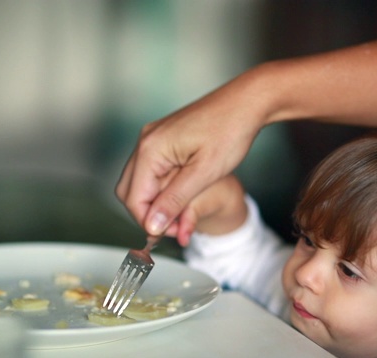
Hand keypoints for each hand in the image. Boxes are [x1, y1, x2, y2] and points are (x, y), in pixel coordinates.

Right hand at [115, 71, 264, 242]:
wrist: (246, 103)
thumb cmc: (230, 132)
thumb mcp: (204, 174)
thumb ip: (175, 201)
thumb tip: (152, 226)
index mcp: (150, 148)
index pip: (133, 198)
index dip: (149, 221)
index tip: (171, 235)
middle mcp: (146, 141)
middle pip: (129, 191)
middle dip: (150, 214)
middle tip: (178, 227)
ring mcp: (153, 138)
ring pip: (141, 182)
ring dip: (157, 203)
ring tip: (185, 215)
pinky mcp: (164, 139)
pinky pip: (153, 170)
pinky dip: (163, 188)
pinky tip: (184, 196)